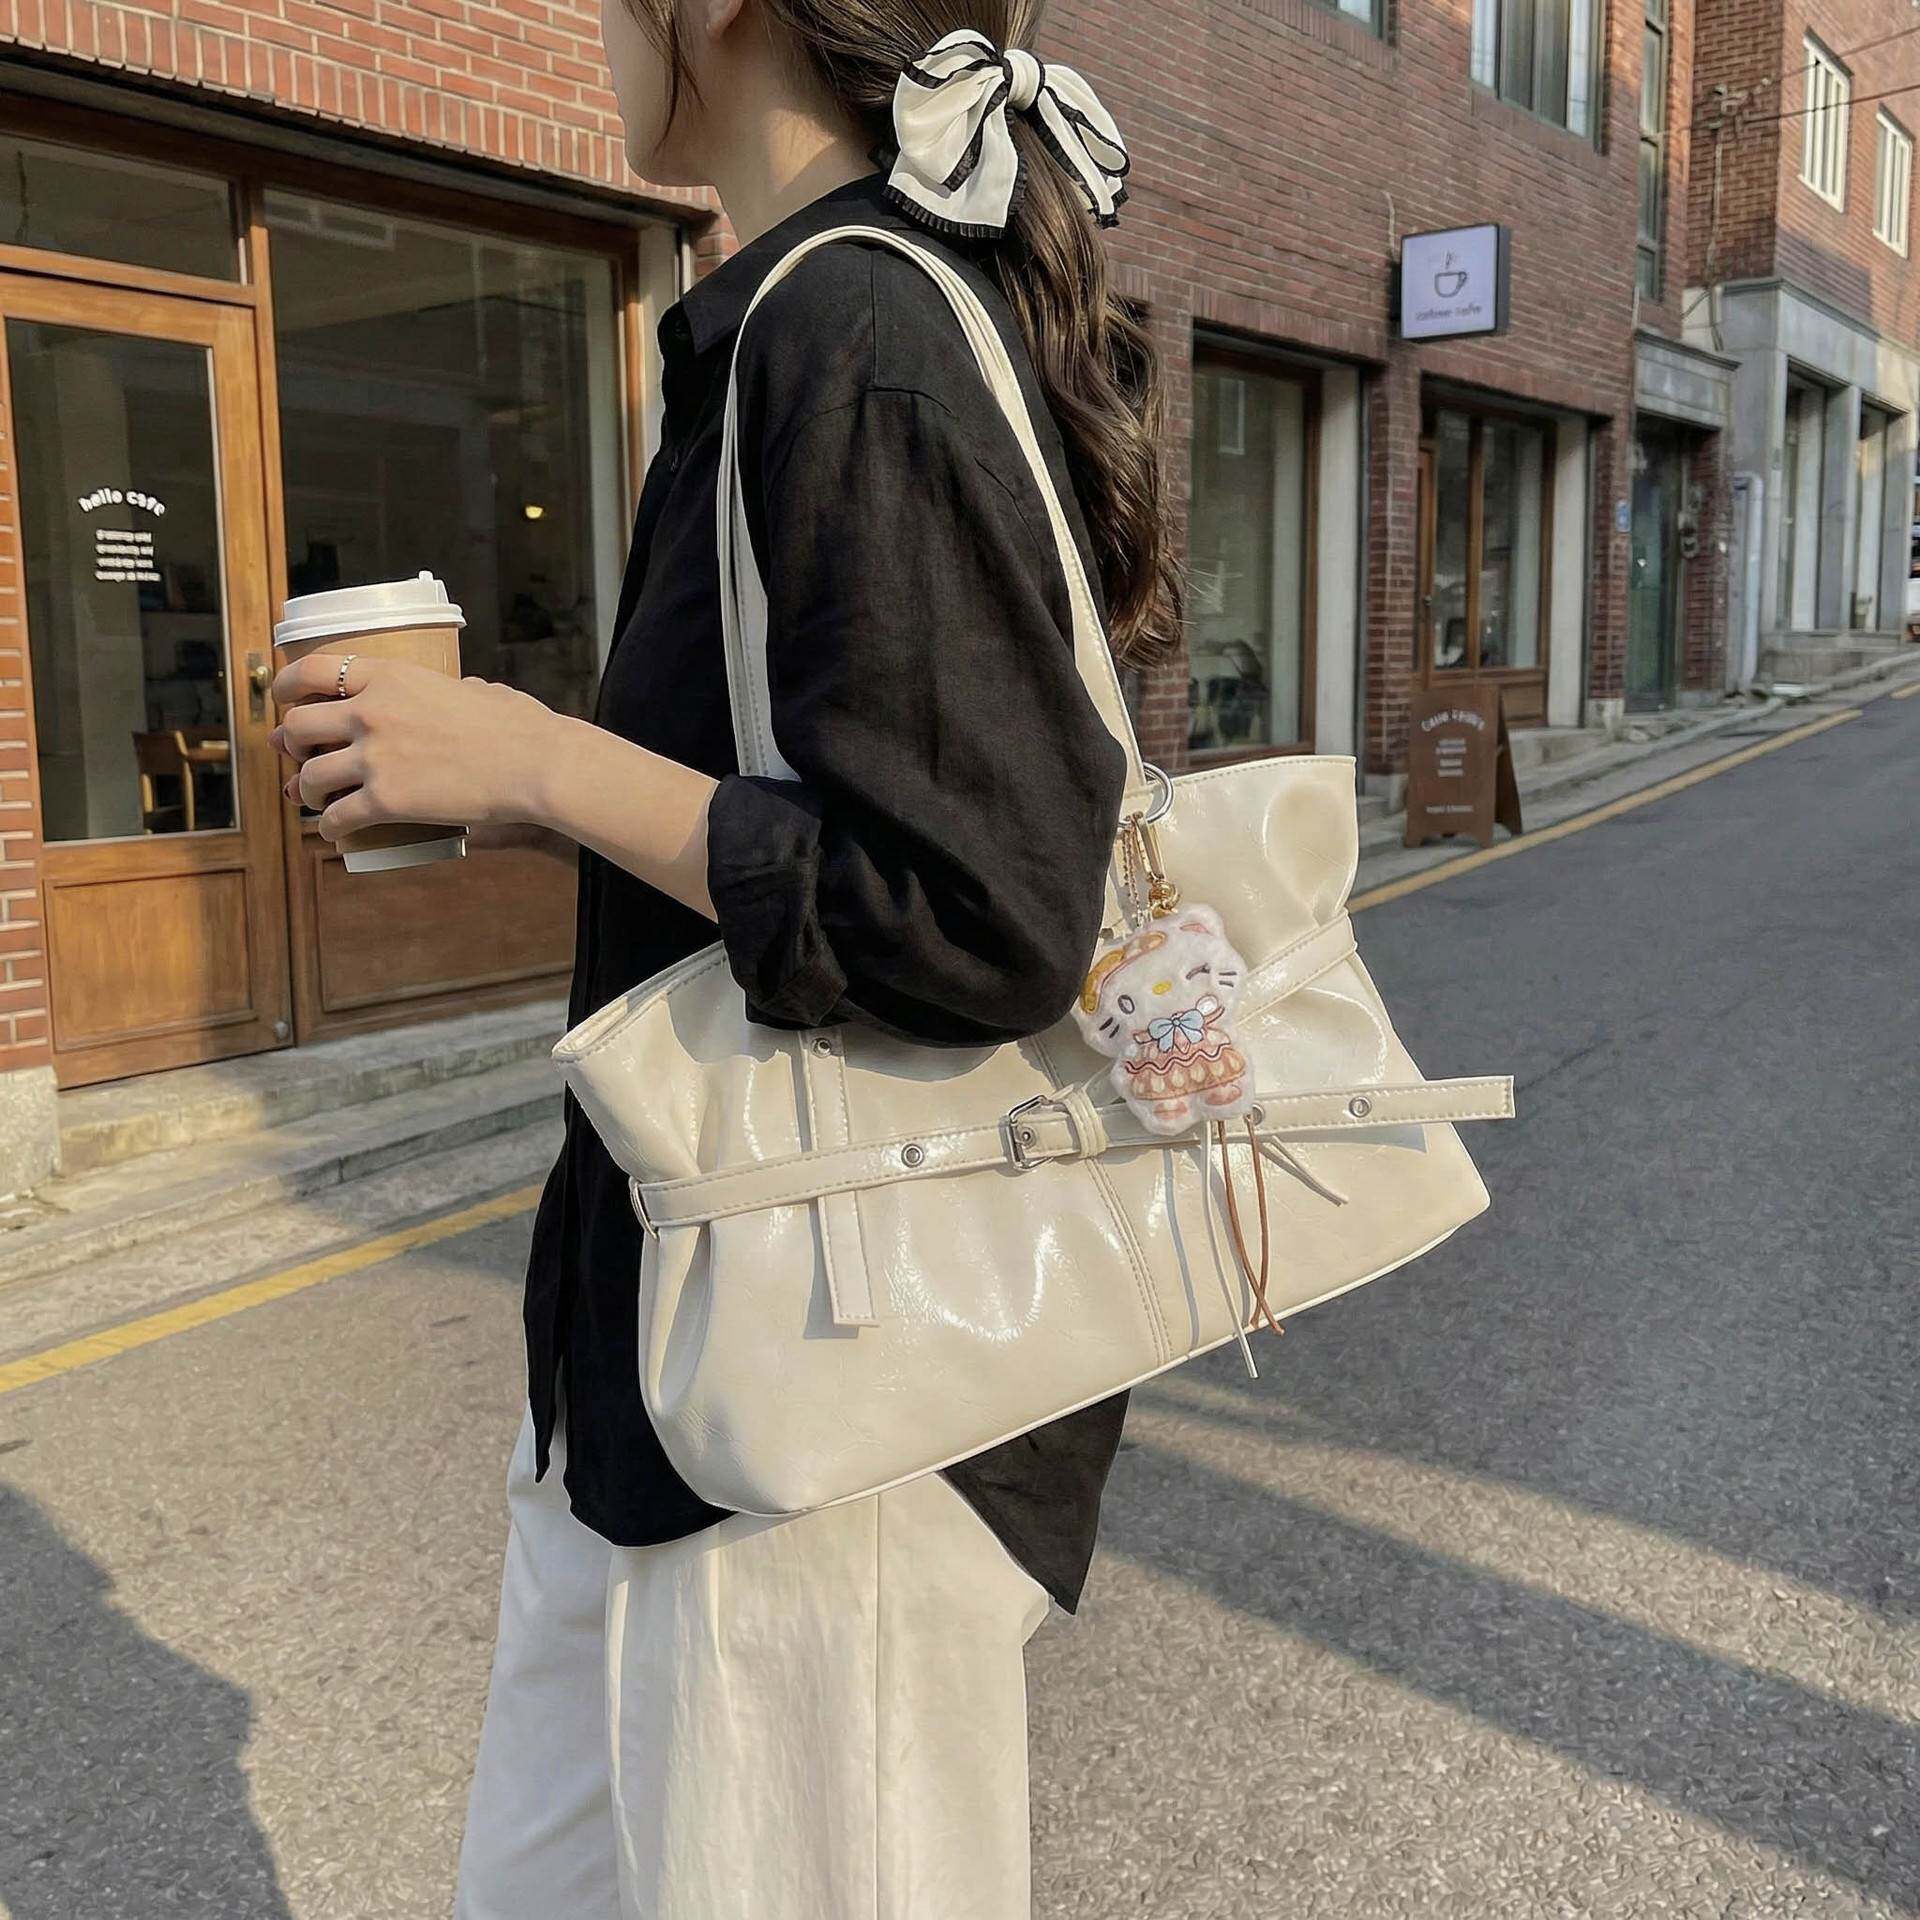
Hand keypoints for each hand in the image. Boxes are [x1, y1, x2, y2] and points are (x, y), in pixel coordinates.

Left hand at [269, 654, 563, 844]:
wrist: (534, 764)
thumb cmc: (518, 727)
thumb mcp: (477, 691)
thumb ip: (456, 690)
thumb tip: (462, 692)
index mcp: (390, 677)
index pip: (314, 670)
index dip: (288, 684)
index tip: (282, 698)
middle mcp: (370, 712)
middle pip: (299, 726)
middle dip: (292, 744)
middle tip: (298, 756)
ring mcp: (374, 758)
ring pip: (310, 777)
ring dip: (306, 790)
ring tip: (314, 798)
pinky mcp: (386, 800)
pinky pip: (337, 817)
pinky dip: (331, 828)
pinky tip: (334, 833)